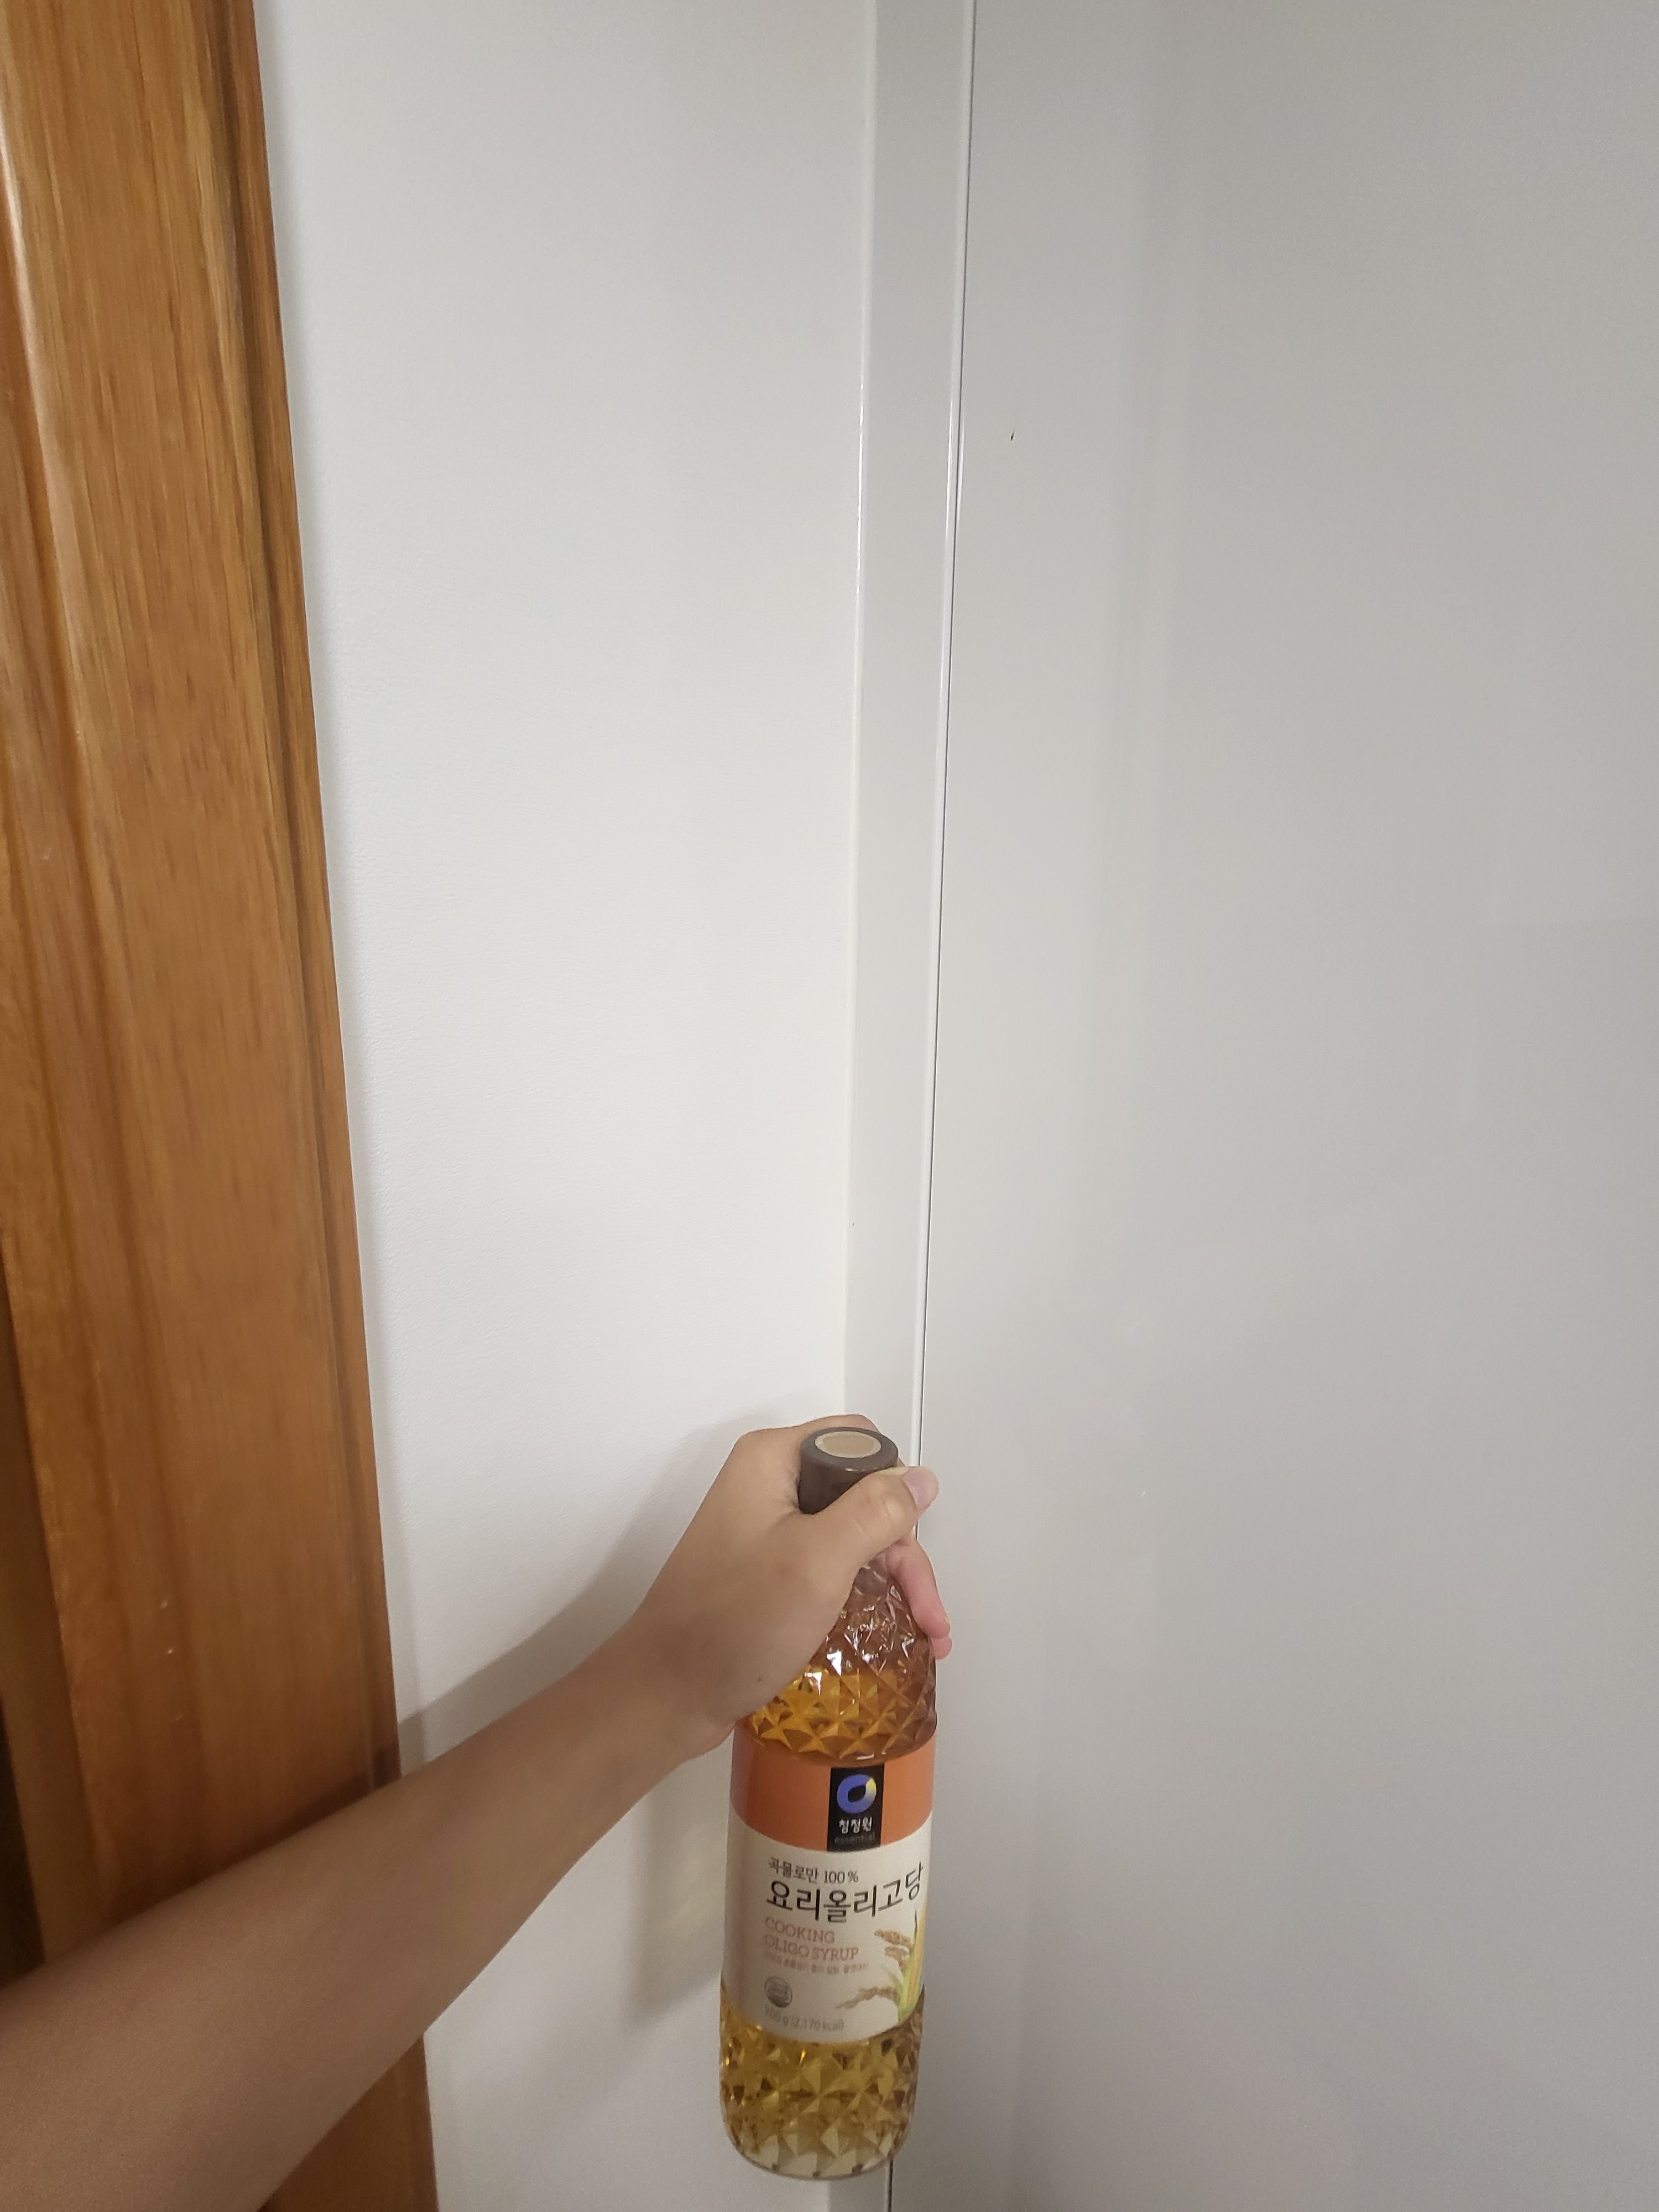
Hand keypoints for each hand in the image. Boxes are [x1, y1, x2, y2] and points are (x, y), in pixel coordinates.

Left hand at [612, 1417, 948, 1756]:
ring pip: (854, 1537)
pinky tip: (895, 1635)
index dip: (894, 1488)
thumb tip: (922, 1477)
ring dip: (896, 1583)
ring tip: (928, 1636)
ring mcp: (767, 1530)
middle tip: (928, 1615)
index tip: (907, 1547)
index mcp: (772, 1460)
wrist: (667, 1694)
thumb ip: (875, 1512)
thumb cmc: (735, 1623)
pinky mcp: (768, 1571)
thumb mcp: (818, 1560)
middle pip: (864, 1496)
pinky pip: (832, 1568)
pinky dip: (867, 1598)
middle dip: (904, 1554)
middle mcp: (768, 1484)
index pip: (860, 1443)